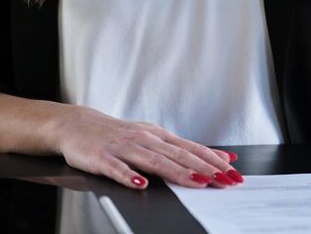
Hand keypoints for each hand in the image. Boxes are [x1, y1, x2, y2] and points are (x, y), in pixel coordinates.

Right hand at [52, 105, 242, 190]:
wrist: (77, 124)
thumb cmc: (118, 134)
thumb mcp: (152, 137)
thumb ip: (182, 149)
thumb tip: (218, 156)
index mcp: (158, 136)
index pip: (191, 149)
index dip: (213, 161)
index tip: (233, 172)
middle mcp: (145, 139)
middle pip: (178, 156)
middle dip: (204, 169)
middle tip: (225, 180)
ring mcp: (124, 148)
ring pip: (154, 161)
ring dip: (177, 172)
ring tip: (197, 182)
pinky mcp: (102, 158)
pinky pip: (117, 169)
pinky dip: (129, 176)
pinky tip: (140, 185)